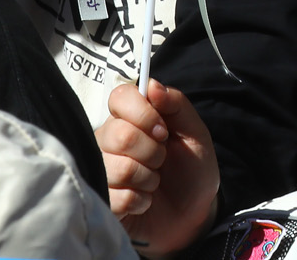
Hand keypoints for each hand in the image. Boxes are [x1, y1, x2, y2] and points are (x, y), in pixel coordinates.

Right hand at [98, 80, 219, 251]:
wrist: (194, 211)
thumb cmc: (191, 168)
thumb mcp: (195, 133)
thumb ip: (176, 104)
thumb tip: (153, 85)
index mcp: (130, 118)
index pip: (119, 97)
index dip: (142, 112)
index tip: (162, 130)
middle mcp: (108, 140)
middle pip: (118, 134)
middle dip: (152, 150)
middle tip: (162, 159)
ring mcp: (101, 170)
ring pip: (118, 167)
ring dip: (148, 177)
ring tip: (154, 181)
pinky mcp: (101, 200)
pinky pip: (118, 197)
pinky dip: (141, 200)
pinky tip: (145, 200)